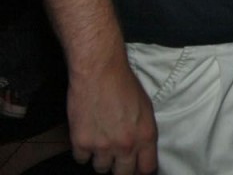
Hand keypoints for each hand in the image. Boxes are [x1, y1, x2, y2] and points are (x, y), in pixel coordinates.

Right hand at [66, 58, 157, 173]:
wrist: (99, 72)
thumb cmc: (124, 85)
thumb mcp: (146, 109)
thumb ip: (144, 133)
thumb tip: (141, 150)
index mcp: (146, 136)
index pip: (147, 168)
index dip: (141, 170)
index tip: (136, 168)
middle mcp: (126, 145)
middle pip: (123, 174)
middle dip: (120, 167)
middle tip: (116, 157)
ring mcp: (103, 147)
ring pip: (101, 168)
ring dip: (101, 158)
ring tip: (101, 140)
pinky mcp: (81, 143)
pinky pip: (82, 159)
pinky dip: (83, 151)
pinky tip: (87, 135)